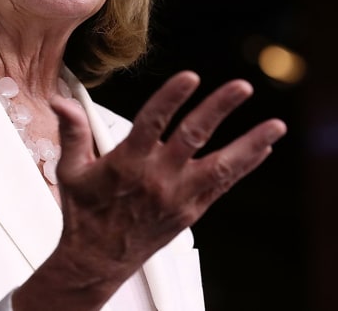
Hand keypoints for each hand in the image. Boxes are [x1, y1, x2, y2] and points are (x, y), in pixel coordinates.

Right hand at [15, 71, 286, 308]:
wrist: (97, 260)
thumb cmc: (83, 212)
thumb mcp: (70, 170)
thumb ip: (73, 132)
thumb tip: (61, 101)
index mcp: (127, 164)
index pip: (152, 122)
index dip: (171, 98)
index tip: (190, 77)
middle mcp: (157, 179)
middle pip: (193, 137)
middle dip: (219, 109)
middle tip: (241, 87)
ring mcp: (177, 196)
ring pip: (221, 166)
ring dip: (250, 143)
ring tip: (276, 125)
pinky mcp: (190, 211)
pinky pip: (223, 185)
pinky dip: (244, 165)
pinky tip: (262, 148)